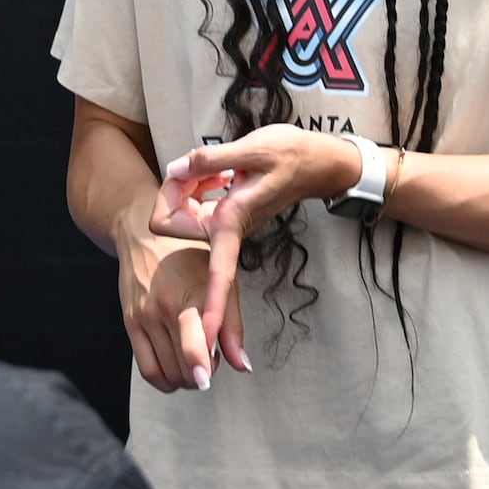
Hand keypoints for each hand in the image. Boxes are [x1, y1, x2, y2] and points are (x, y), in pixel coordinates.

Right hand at [114, 214, 234, 392]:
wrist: (145, 234)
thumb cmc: (189, 255)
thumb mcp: (222, 281)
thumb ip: (232, 326)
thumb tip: (242, 365)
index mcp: (192, 296)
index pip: (193, 345)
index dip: (201, 369)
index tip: (207, 379)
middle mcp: (165, 308)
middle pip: (182, 366)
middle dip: (201, 373)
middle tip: (210, 359)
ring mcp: (145, 317)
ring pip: (165, 372)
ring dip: (184, 378)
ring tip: (194, 362)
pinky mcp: (130, 322)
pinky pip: (146, 367)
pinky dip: (163, 379)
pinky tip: (174, 370)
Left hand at [155, 127, 352, 373]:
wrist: (316, 162)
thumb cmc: (293, 156)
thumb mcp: (253, 148)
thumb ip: (210, 160)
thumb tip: (175, 170)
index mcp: (233, 223)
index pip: (219, 276)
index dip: (211, 309)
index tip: (205, 339)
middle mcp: (226, 230)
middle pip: (172, 222)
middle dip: (175, 190)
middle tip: (198, 167)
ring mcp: (223, 223)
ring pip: (181, 210)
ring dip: (187, 185)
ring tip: (214, 166)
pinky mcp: (223, 213)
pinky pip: (193, 203)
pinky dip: (197, 184)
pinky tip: (216, 171)